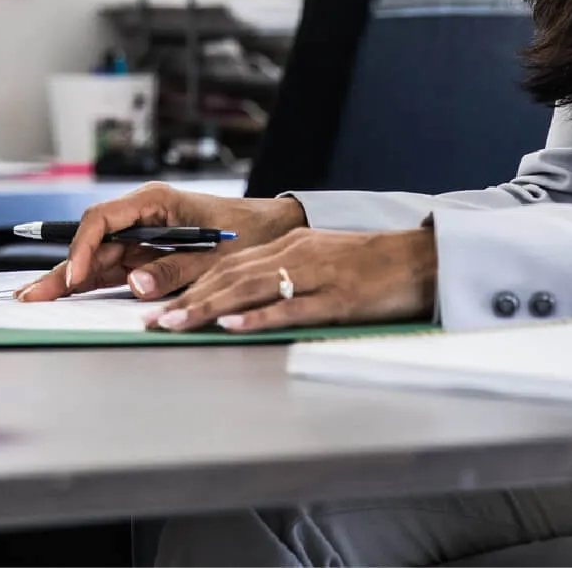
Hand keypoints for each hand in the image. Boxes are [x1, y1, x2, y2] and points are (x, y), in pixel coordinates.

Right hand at [15, 182, 306, 301]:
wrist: (276, 231)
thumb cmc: (248, 234)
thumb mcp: (215, 256)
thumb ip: (174, 269)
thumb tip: (135, 284)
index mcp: (154, 203)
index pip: (102, 220)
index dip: (83, 248)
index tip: (74, 275)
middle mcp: (141, 217)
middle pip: (91, 242)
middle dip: (61, 268)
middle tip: (29, 294)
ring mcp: (142, 236)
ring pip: (96, 259)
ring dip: (68, 279)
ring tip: (34, 298)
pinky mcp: (147, 255)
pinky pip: (113, 270)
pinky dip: (90, 283)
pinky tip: (64, 295)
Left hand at [145, 225, 436, 332]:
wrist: (421, 258)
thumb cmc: (370, 266)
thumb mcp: (320, 260)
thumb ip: (284, 275)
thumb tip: (243, 302)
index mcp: (287, 246)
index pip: (226, 265)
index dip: (188, 284)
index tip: (157, 305)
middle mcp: (294, 254)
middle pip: (229, 276)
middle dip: (185, 299)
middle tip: (150, 320)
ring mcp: (315, 274)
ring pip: (251, 289)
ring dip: (208, 308)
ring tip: (174, 323)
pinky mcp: (337, 297)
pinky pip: (291, 307)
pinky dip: (259, 317)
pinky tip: (233, 326)